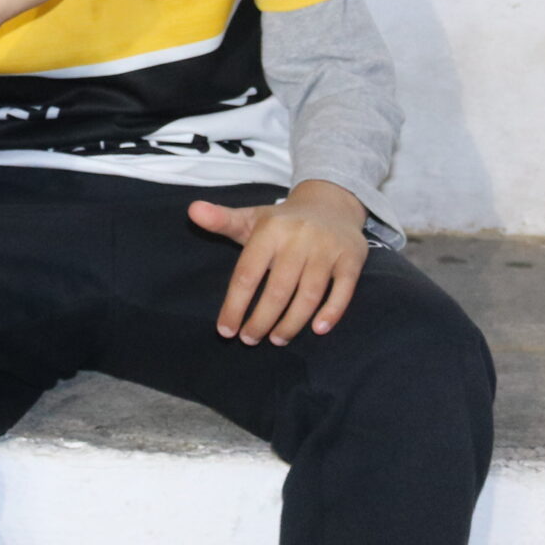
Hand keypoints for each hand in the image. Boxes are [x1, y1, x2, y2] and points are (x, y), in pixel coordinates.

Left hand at [190, 179, 370, 344]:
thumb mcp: (252, 219)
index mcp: (270, 230)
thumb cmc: (283, 222)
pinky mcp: (352, 259)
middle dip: (261, 320)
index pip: (247, 274)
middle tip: (249, 340)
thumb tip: (192, 210)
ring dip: (292, 323)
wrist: (332, 203)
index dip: (234, 306)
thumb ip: (221, 220)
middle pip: (278, 290)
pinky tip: (317, 330)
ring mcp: (327, 249)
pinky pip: (343, 291)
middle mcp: (299, 238)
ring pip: (309, 295)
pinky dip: (331, 312)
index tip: (225, 331)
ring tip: (276, 339)